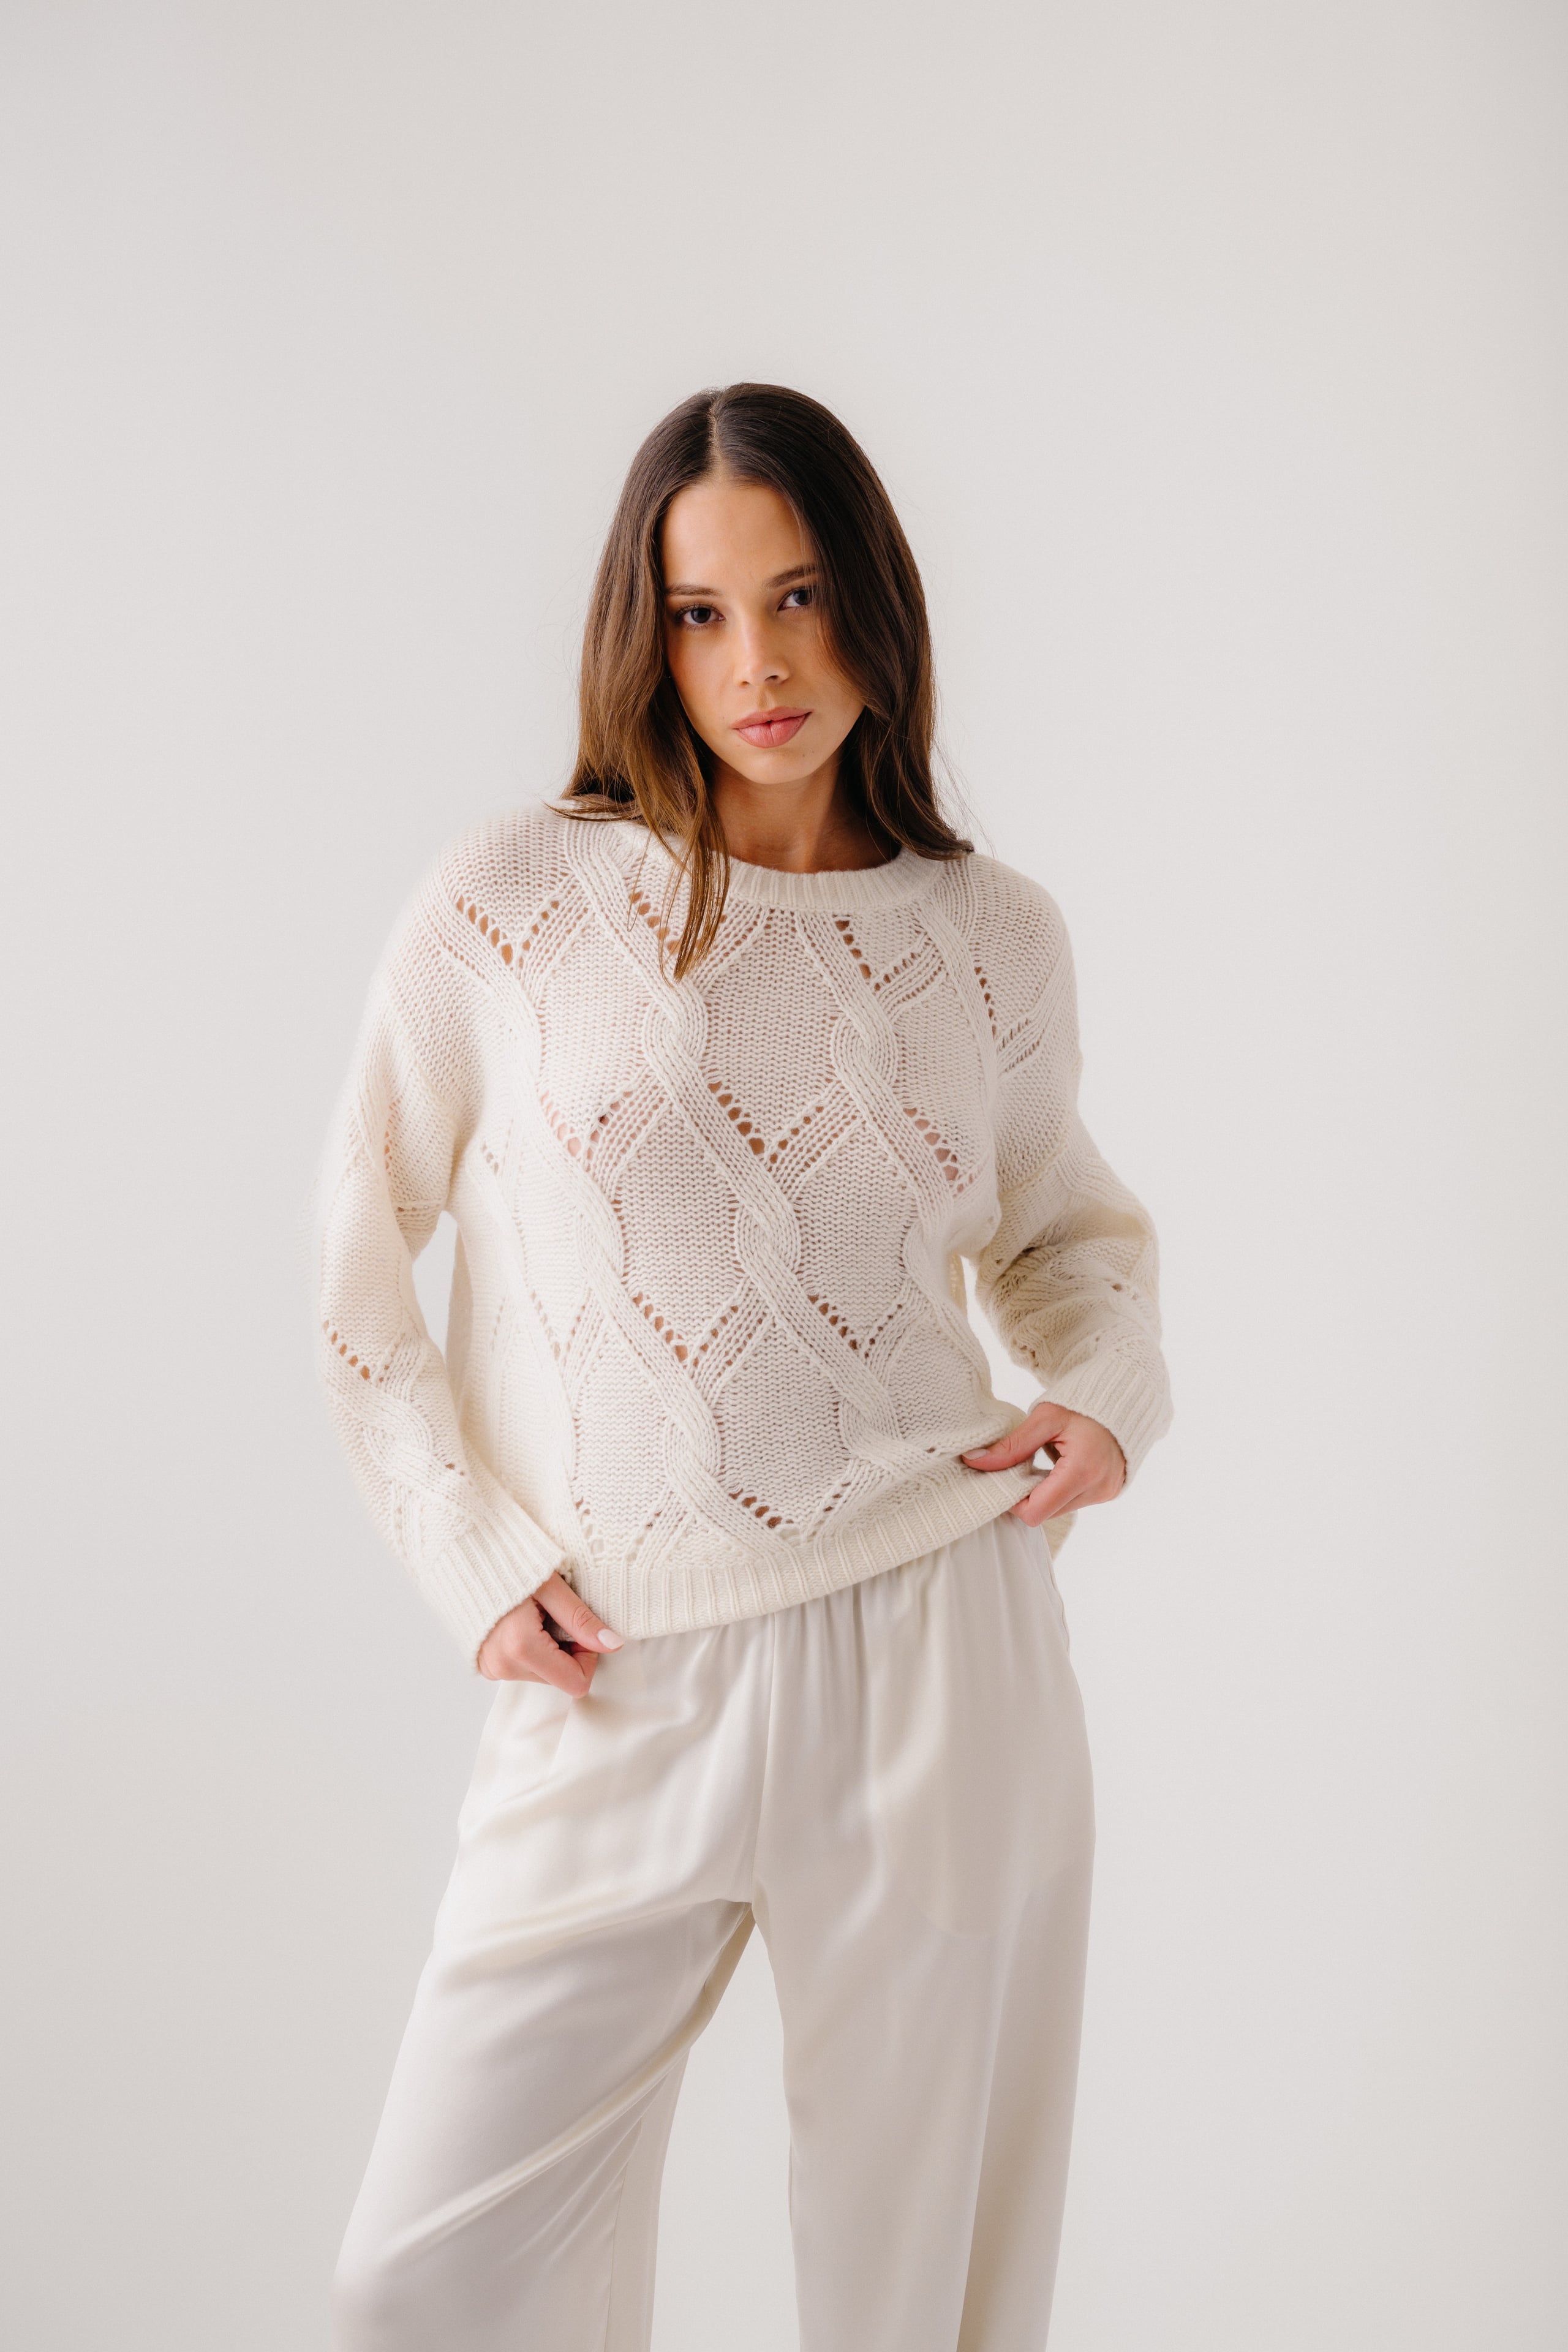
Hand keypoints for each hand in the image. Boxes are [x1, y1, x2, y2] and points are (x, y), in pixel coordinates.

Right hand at [477, 1571, 622, 1693]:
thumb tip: (612, 1643)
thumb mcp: (550, 1586)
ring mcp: (490, 1667)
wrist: (462, 1552)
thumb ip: (580, 1619)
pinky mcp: (483, 1664)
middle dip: (566, 1650)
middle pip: (558, 1678)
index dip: (587, 1656)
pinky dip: (529, 1647)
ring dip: (547, 1648)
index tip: (579, 1627)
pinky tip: (520, 1620)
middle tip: (553, 1614)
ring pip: (541, 1673)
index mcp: (521, 1647)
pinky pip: (520, 1666)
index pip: (575, 1683)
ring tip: (533, 1614)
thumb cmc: (505, 1561)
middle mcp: (503, 1665)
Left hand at [962, 1402, 1125, 1527]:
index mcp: (1082, 1471)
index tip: (1004, 1477)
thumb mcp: (1044, 1418)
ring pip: (1059, 1510)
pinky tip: (1058, 1468)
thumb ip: (1011, 1445)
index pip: (1035, 1512)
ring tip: (1041, 1465)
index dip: (1013, 1501)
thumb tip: (973, 1461)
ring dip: (1044, 1493)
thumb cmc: (1083, 1404)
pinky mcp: (1108, 1492)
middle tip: (1020, 1468)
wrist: (1124, 1397)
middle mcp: (1097, 1489)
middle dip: (1027, 1496)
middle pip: (1046, 1514)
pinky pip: (1073, 1502)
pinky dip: (1059, 1490)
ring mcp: (1105, 1493)